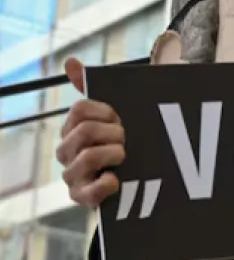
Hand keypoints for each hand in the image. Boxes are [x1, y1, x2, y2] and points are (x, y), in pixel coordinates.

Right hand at [54, 56, 125, 209]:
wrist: (139, 185)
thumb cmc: (124, 145)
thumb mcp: (116, 116)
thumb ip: (95, 89)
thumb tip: (70, 61)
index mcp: (73, 129)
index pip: (80, 110)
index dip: (105, 111)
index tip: (120, 118)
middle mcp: (67, 152)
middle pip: (85, 131)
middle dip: (114, 133)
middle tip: (127, 139)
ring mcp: (73, 176)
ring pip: (89, 157)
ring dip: (115, 154)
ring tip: (126, 156)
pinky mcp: (83, 198)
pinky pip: (91, 190)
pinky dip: (108, 184)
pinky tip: (118, 180)